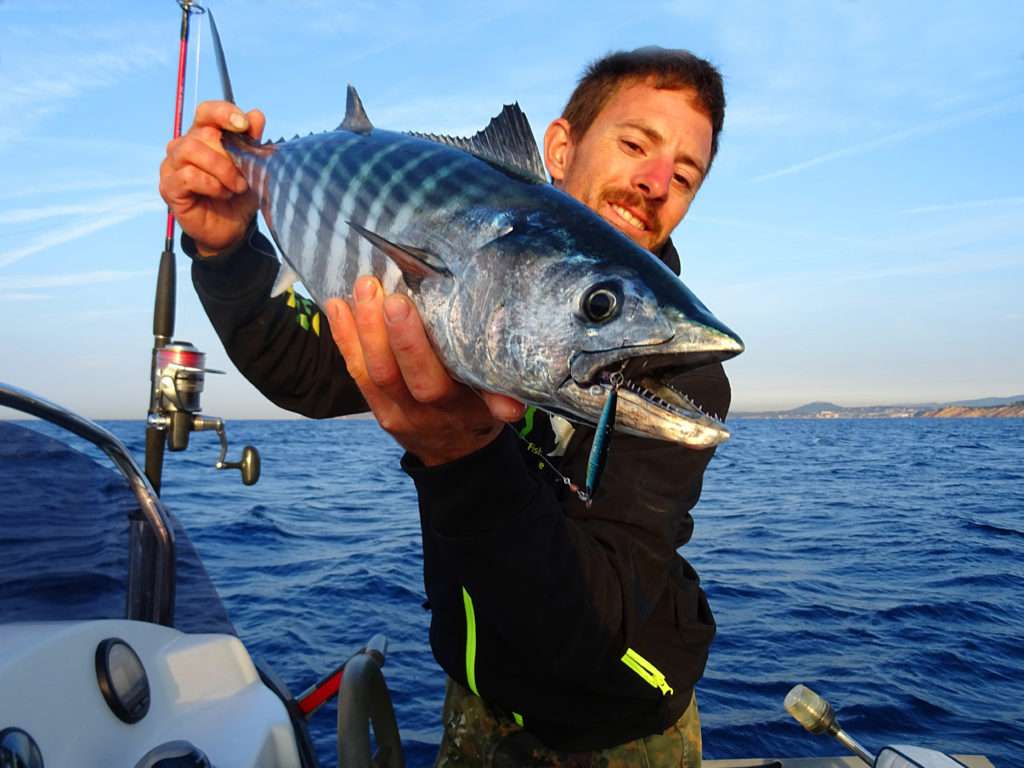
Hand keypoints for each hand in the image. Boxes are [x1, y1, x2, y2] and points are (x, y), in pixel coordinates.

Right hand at [158, 100, 265, 255]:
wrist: (233, 230)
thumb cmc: (239, 196)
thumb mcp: (253, 168)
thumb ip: (252, 142)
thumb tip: (256, 115)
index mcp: (204, 135)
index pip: (207, 111)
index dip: (224, 112)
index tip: (243, 126)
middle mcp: (184, 146)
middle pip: (202, 132)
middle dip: (229, 154)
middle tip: (245, 175)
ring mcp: (172, 166)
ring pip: (191, 150)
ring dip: (221, 169)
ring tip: (236, 187)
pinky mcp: (169, 187)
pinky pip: (188, 175)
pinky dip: (211, 184)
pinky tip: (222, 194)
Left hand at [326, 276, 524, 465]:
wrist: (455, 455)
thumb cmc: (479, 414)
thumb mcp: (496, 409)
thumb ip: (501, 400)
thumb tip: (514, 405)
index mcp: (455, 410)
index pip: (427, 381)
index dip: (409, 345)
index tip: (402, 303)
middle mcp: (419, 413)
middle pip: (389, 373)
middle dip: (376, 328)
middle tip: (373, 286)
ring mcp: (393, 412)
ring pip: (368, 372)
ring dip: (358, 327)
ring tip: (358, 288)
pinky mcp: (376, 408)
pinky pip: (356, 373)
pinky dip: (344, 338)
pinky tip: (337, 307)